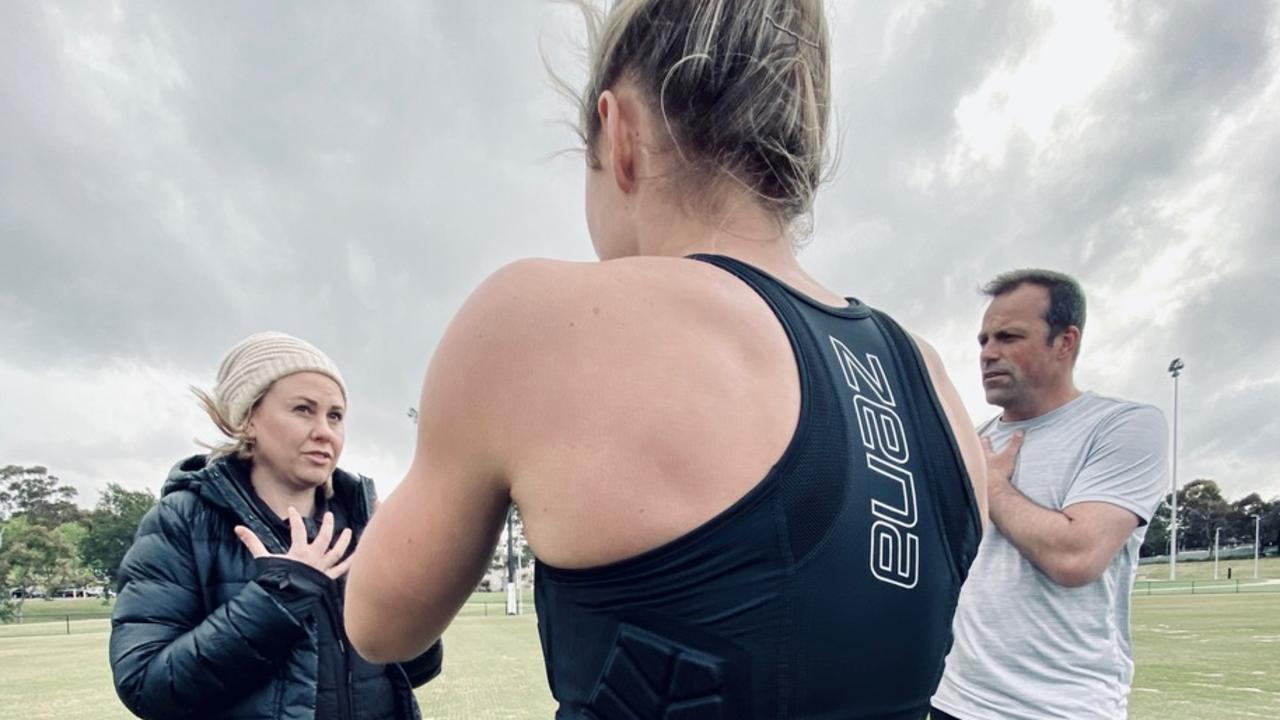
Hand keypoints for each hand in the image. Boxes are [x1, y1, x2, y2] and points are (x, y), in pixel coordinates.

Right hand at [235, 507, 354, 579]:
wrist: (284, 601)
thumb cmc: (273, 580)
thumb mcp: (262, 559)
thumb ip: (252, 542)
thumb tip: (238, 529)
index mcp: (299, 551)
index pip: (298, 529)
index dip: (294, 518)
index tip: (291, 510)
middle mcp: (314, 557)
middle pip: (325, 536)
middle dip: (328, 524)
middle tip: (329, 515)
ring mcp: (322, 568)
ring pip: (337, 551)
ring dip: (344, 540)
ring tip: (347, 530)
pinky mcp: (327, 578)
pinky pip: (341, 569)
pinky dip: (350, 562)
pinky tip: (357, 555)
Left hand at [982, 432, 1023, 492]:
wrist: (992, 488)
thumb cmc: (998, 471)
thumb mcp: (1008, 456)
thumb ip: (1014, 444)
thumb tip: (1019, 432)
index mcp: (986, 454)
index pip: (984, 444)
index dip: (985, 440)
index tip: (985, 437)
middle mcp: (980, 462)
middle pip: (977, 453)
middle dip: (977, 450)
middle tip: (977, 447)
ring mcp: (978, 471)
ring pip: (974, 464)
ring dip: (976, 462)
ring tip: (976, 462)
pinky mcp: (979, 481)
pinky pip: (976, 477)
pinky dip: (977, 476)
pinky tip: (979, 478)